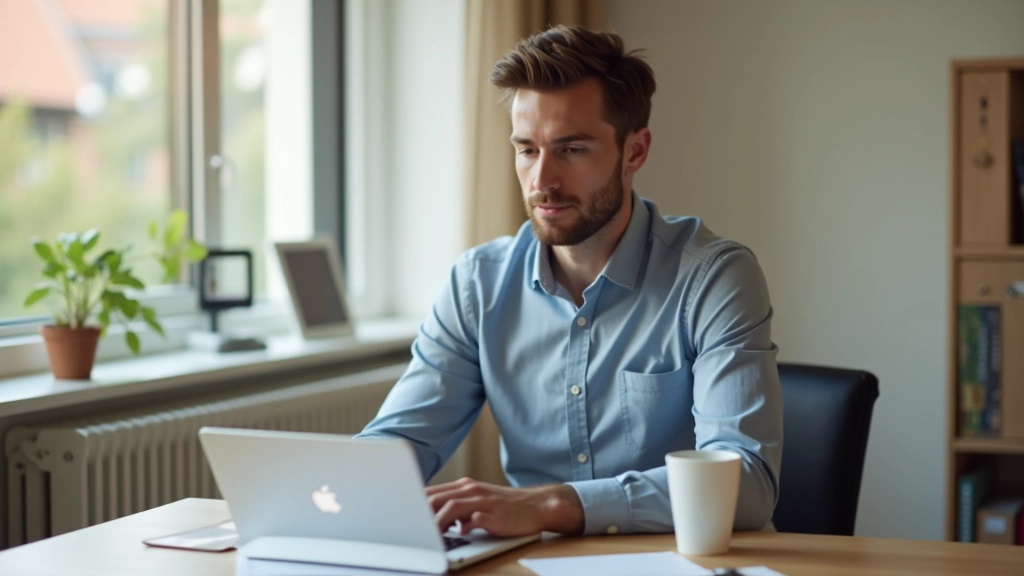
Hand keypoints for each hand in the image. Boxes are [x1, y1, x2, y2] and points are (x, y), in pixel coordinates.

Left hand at [425, 477, 584, 536]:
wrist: (537, 505)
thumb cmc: (505, 507)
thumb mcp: (478, 501)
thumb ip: (457, 507)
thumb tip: (433, 519)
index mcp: (464, 487)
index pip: (431, 492)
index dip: (413, 505)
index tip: (401, 517)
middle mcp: (471, 490)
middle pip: (436, 498)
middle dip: (419, 515)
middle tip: (409, 530)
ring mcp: (483, 501)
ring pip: (450, 507)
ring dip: (435, 523)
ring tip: (427, 537)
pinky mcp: (494, 515)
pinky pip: (474, 519)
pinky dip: (463, 527)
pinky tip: (459, 533)